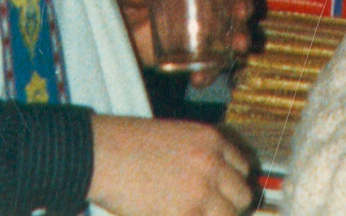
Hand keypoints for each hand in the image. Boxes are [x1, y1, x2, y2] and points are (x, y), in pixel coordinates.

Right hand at [89, 114, 255, 215]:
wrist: (102, 153)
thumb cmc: (128, 145)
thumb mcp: (176, 138)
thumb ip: (199, 157)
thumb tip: (211, 184)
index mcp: (212, 140)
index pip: (243, 167)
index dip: (232, 185)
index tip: (224, 196)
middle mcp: (213, 163)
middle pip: (243, 194)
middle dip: (229, 206)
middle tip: (209, 211)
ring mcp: (202, 190)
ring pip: (230, 215)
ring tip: (191, 213)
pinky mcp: (186, 213)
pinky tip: (176, 215)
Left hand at [114, 0, 254, 86]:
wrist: (119, 35)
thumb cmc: (126, 2)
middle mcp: (208, 1)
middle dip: (244, 4)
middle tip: (241, 12)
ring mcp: (206, 29)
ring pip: (234, 31)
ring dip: (240, 36)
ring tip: (238, 46)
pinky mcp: (197, 55)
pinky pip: (212, 64)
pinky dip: (210, 73)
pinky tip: (198, 78)